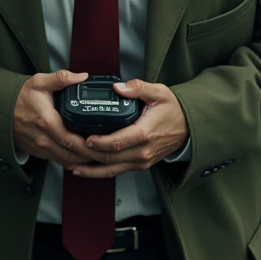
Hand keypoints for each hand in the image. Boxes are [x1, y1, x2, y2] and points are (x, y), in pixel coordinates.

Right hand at [13, 70, 103, 169]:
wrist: (1, 110)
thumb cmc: (21, 96)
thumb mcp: (40, 82)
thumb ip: (62, 78)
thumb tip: (83, 77)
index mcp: (46, 121)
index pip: (71, 139)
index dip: (89, 144)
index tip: (103, 141)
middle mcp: (44, 138)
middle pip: (72, 154)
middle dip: (91, 155)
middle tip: (107, 151)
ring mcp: (41, 148)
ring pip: (66, 161)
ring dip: (83, 160)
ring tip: (99, 154)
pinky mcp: (39, 152)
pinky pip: (59, 161)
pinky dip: (73, 161)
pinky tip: (83, 156)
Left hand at [71, 79, 188, 178]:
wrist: (189, 127)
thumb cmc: (173, 109)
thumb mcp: (159, 92)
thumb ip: (138, 88)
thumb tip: (118, 87)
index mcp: (144, 133)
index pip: (117, 142)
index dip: (99, 142)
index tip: (84, 137)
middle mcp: (142, 152)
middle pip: (110, 158)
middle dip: (89, 156)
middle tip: (71, 149)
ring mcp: (141, 161)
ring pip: (112, 170)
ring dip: (92, 170)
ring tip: (73, 166)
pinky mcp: (140, 164)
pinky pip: (118, 171)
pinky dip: (101, 172)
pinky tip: (87, 169)